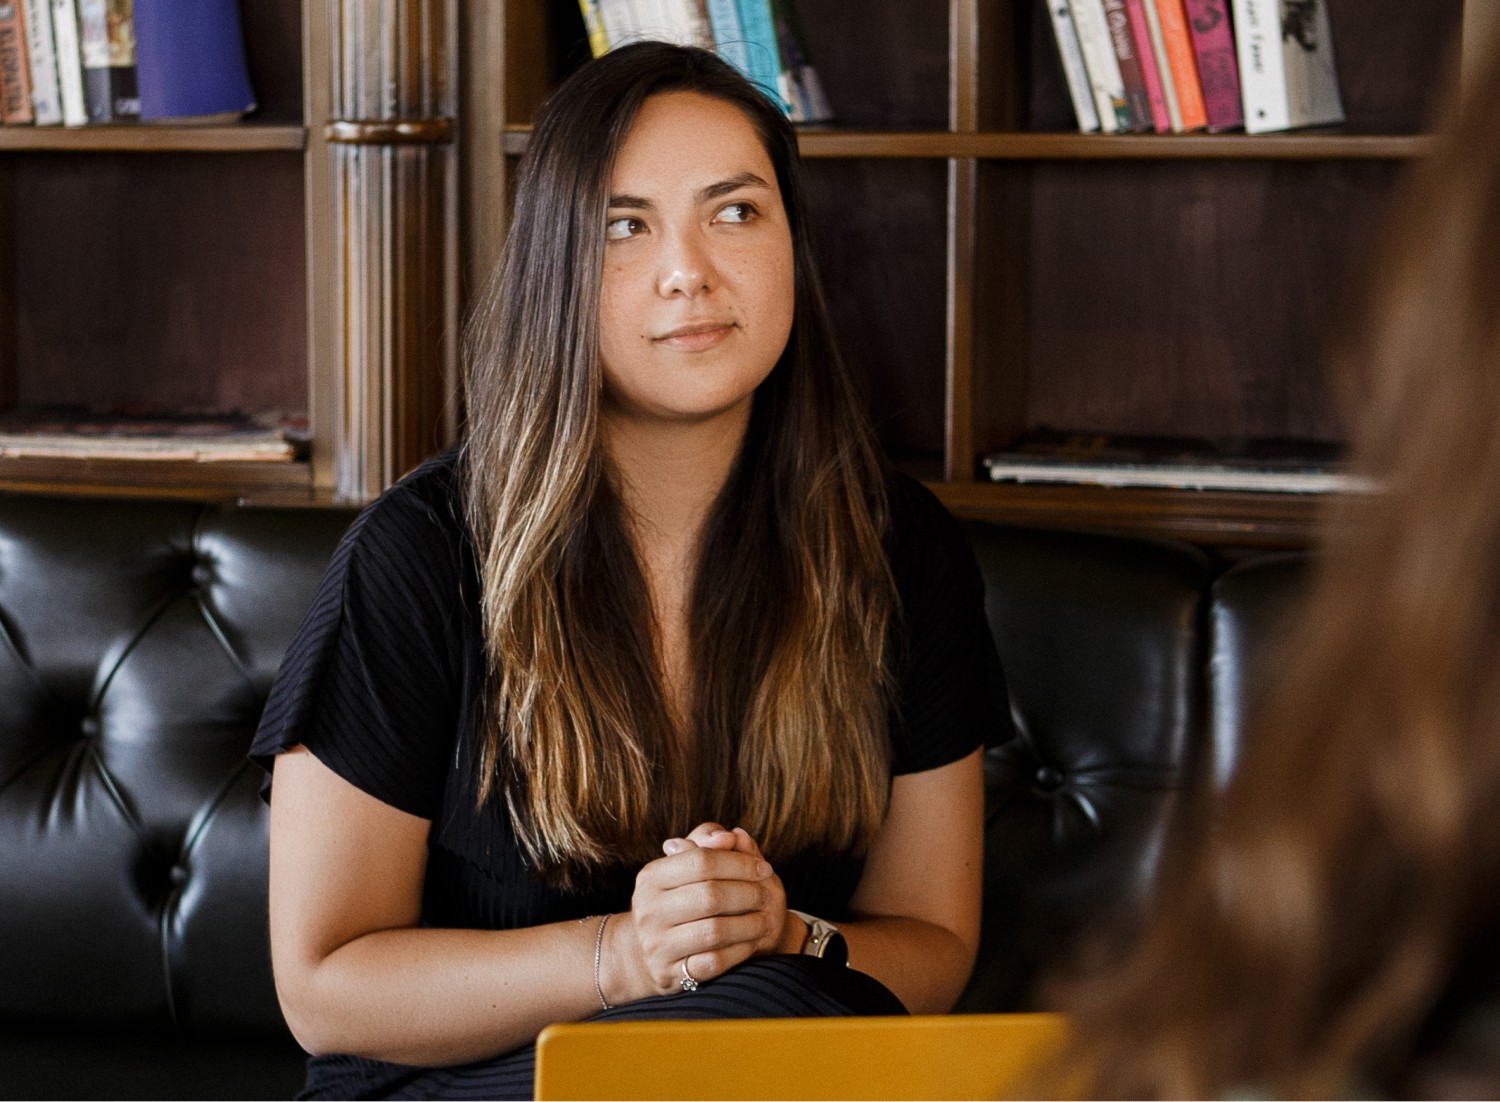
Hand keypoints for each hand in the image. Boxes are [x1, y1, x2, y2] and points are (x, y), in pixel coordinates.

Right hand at [611, 823, 778, 998]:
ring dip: (750, 924)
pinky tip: (752, 941)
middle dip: (748, 894)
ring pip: (714, 931)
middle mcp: (648, 910)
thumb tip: (730, 836)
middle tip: (767, 896)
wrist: (647, 952)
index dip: (739, 863)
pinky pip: (714, 962)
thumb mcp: (685, 865)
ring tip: (766, 919)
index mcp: (651, 877)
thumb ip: (707, 842)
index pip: (701, 861)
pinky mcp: (670, 974)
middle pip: (710, 895)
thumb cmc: (677, 898)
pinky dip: (740, 950)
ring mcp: (656, 945)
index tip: (764, 868)